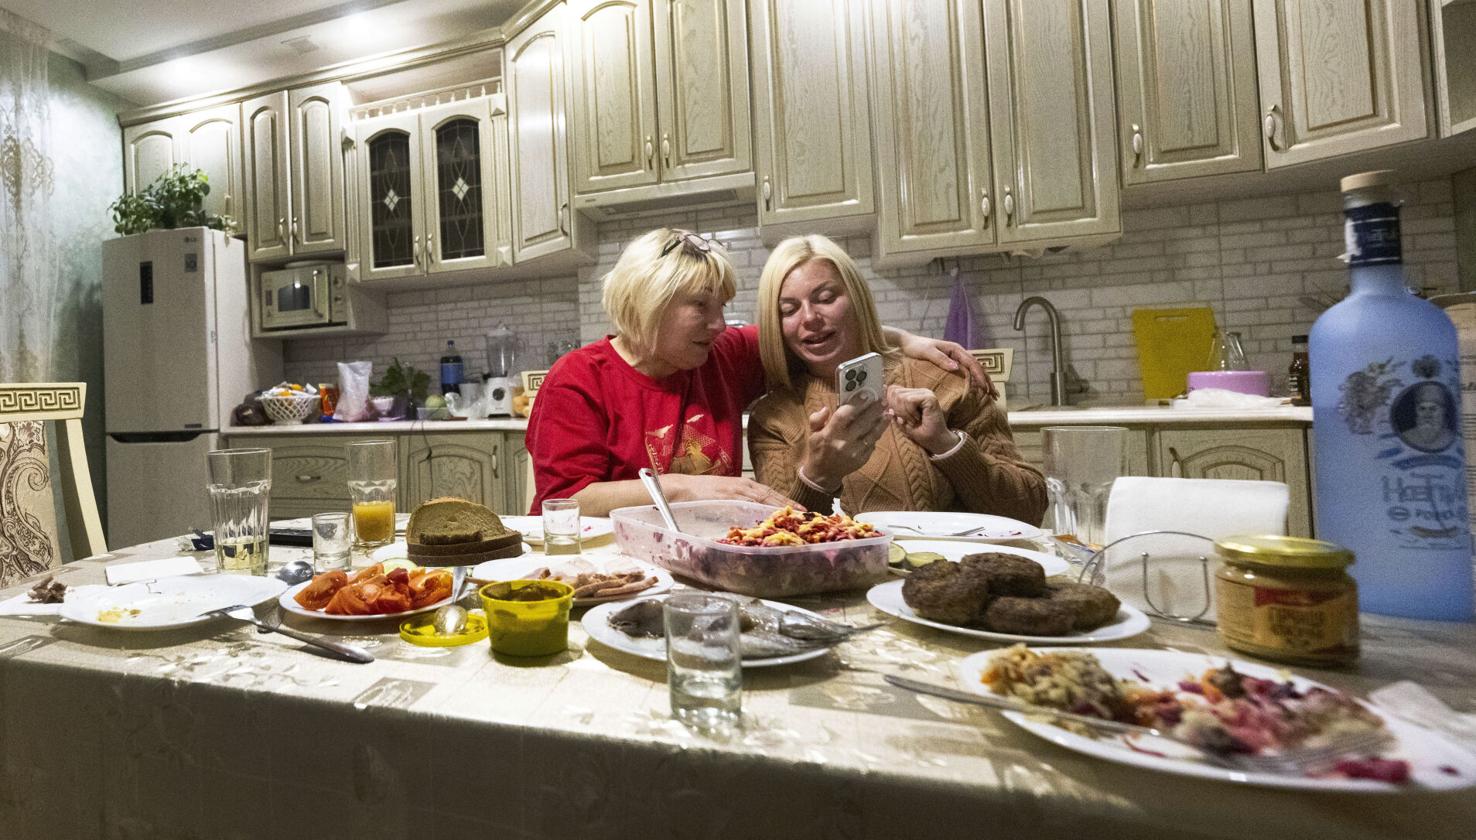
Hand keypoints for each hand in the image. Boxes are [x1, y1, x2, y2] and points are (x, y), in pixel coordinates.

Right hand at [662, 473, 802, 509]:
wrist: (680, 489)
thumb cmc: (698, 495)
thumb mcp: (722, 497)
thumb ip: (737, 503)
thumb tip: (749, 515)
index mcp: (742, 485)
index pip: (768, 493)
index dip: (784, 500)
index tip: (800, 509)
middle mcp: (742, 486)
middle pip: (770, 495)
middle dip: (788, 503)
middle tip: (805, 513)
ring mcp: (736, 492)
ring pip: (764, 498)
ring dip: (780, 506)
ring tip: (796, 514)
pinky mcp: (728, 498)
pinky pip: (749, 504)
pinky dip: (763, 508)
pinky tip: (773, 515)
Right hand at [802, 392, 886, 488]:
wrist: (823, 474)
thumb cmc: (818, 450)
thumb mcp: (813, 433)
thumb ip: (817, 419)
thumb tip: (826, 408)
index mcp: (829, 434)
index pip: (844, 415)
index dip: (856, 404)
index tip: (866, 394)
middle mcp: (843, 442)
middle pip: (862, 422)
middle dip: (874, 410)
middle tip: (883, 400)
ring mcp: (855, 452)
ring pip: (872, 433)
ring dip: (882, 422)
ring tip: (889, 412)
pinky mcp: (862, 459)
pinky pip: (873, 443)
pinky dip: (878, 433)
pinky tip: (882, 425)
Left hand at [885, 385, 957, 454]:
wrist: (936, 441)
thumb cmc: (921, 432)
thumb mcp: (902, 422)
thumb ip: (893, 411)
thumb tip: (883, 400)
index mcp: (912, 394)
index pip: (893, 389)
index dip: (890, 402)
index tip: (896, 415)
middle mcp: (919, 391)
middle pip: (894, 392)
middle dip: (896, 409)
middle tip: (907, 420)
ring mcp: (925, 393)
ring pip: (901, 397)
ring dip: (904, 413)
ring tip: (914, 420)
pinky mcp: (929, 397)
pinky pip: (909, 400)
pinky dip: (910, 413)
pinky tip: (918, 418)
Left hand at [890, 330, 996, 398]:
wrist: (908, 343)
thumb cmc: (916, 347)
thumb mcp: (927, 352)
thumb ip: (941, 359)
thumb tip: (956, 367)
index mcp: (955, 349)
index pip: (972, 363)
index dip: (980, 376)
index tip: (985, 388)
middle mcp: (958, 352)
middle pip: (977, 366)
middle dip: (987, 380)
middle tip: (994, 394)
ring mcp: (956, 357)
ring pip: (975, 369)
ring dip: (984, 380)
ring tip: (991, 393)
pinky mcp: (952, 362)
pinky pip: (967, 371)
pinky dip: (975, 379)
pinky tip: (978, 388)